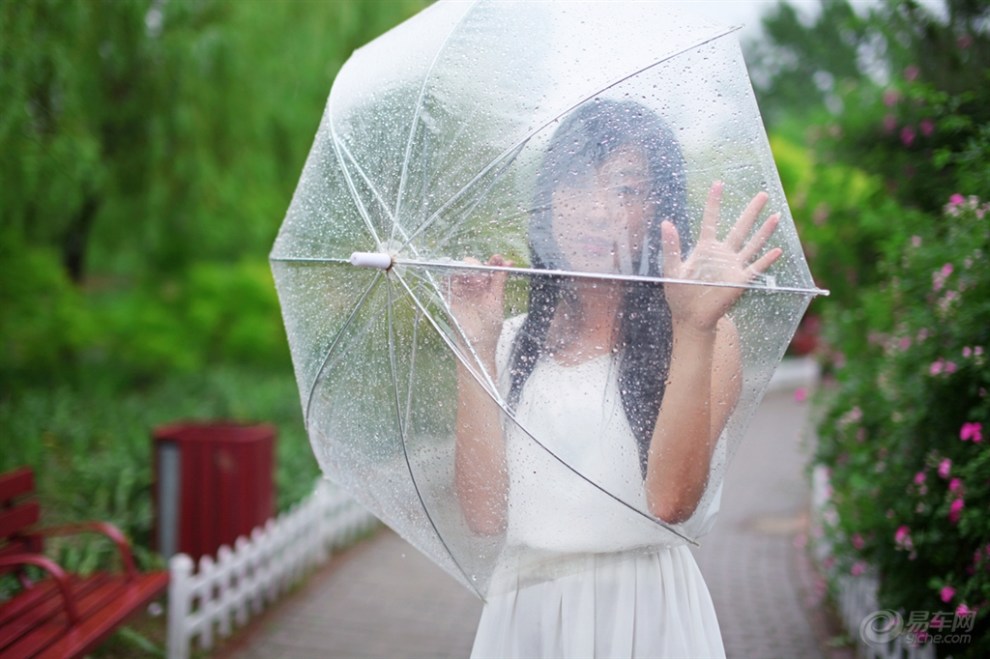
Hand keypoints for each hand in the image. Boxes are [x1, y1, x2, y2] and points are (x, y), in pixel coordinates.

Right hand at [448, 254, 510, 349]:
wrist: (478, 345)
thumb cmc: (489, 327)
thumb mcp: (497, 300)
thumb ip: (500, 280)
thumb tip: (508, 262)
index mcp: (485, 286)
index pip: (486, 268)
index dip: (492, 261)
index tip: (498, 258)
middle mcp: (471, 287)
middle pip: (470, 266)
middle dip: (478, 265)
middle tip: (485, 271)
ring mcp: (459, 291)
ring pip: (458, 270)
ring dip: (466, 269)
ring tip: (477, 277)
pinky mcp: (448, 297)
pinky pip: (446, 281)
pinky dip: (452, 274)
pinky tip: (463, 277)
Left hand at [660, 181, 781, 331]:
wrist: (690, 317)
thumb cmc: (679, 294)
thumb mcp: (671, 269)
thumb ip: (671, 247)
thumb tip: (665, 223)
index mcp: (705, 248)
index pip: (711, 221)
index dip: (714, 203)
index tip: (718, 184)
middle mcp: (722, 254)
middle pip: (740, 228)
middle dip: (751, 212)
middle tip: (763, 194)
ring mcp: (733, 266)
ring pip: (752, 244)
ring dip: (764, 232)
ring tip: (776, 216)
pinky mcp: (740, 281)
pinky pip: (756, 268)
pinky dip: (766, 260)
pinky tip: (778, 250)